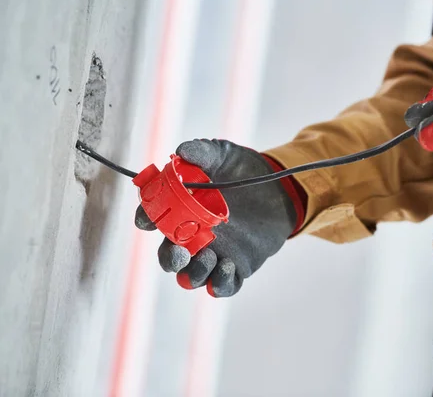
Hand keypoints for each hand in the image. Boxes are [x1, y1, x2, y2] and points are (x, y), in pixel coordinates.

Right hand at [135, 139, 297, 296]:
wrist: (280, 186)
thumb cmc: (244, 170)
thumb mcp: (223, 155)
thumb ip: (202, 152)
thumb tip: (181, 151)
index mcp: (182, 211)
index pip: (154, 219)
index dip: (146, 220)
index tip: (147, 220)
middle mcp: (193, 236)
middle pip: (169, 257)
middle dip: (168, 258)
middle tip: (178, 252)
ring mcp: (215, 254)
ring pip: (192, 277)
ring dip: (194, 273)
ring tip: (209, 255)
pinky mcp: (237, 267)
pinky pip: (223, 286)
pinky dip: (220, 283)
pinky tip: (227, 266)